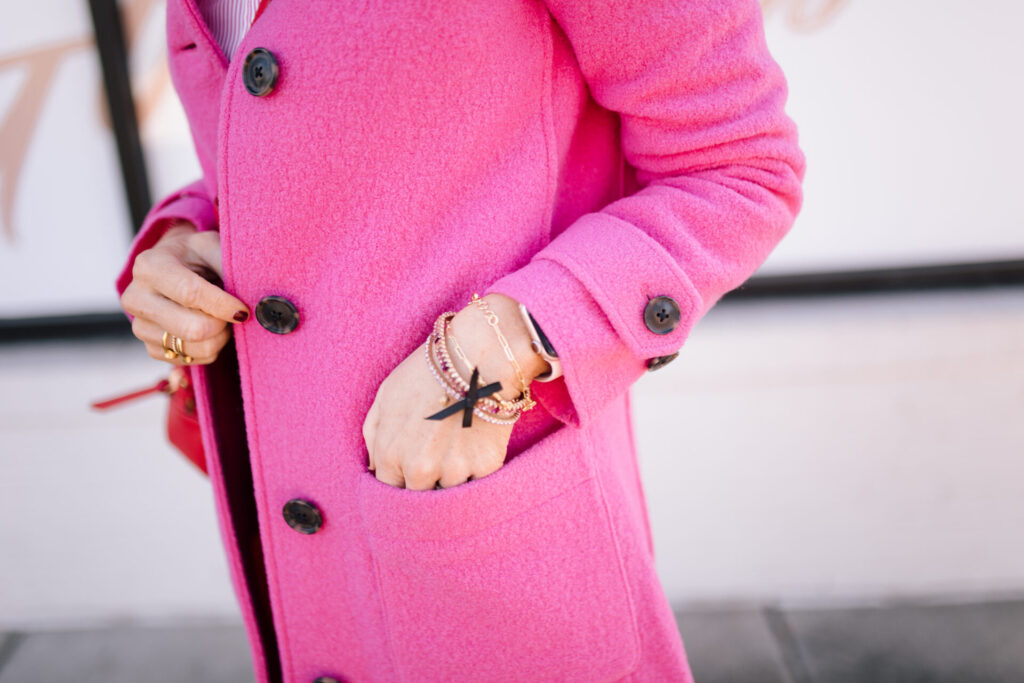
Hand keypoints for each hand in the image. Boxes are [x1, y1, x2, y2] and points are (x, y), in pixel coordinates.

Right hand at [120, 221, 249, 365]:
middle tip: (232, 314)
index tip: (243, 310)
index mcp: (149, 266)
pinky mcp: (150, 348)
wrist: (173, 268)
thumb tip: (252, 294)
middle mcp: (137, 298)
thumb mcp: (212, 246)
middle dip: (222, 325)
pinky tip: (208, 330)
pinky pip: (191, 361)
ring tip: (220, 318)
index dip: (222, 305)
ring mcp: (140, 327)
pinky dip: (209, 349)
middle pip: (191, 329)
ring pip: (193, 349)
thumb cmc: (196, 256)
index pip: (189, 294)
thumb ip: (228, 264)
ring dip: (219, 337)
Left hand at [362, 293, 549, 489]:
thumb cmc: (427, 371)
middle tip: (433, 456)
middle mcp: (420, 468)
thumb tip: (375, 468)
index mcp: (391, 454)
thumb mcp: (386, 395)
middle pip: (417, 498)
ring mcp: (454, 470)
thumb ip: (373, 436)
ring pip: (447, 493)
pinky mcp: (486, 467)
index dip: (398, 478)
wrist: (477, 356)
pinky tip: (474, 443)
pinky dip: (475, 469)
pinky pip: (476, 483)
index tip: (408, 468)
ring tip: (455, 446)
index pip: (389, 488)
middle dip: (422, 483)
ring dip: (449, 478)